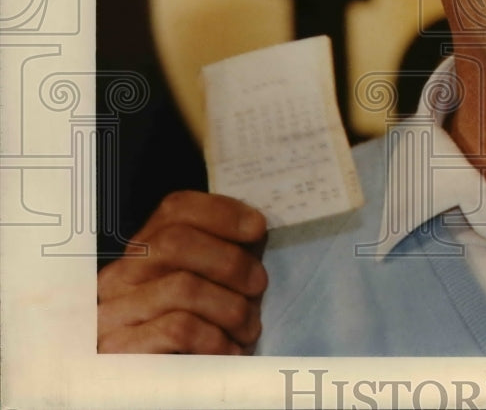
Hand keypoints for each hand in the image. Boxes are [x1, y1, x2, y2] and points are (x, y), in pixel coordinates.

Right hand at [97, 191, 267, 353]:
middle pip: (174, 242)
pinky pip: (178, 328)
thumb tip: (254, 226)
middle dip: (230, 261)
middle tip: (258, 285)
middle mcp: (119, 277)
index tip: (258, 228)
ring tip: (249, 327)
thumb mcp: (214, 287)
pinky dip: (216, 338)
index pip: (175, 209)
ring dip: (230, 306)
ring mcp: (113, 314)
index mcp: (143, 253)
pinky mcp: (118, 352)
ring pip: (182, 287)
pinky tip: (230, 351)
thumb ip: (225, 255)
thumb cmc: (201, 338)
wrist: (171, 392)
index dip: (222, 212)